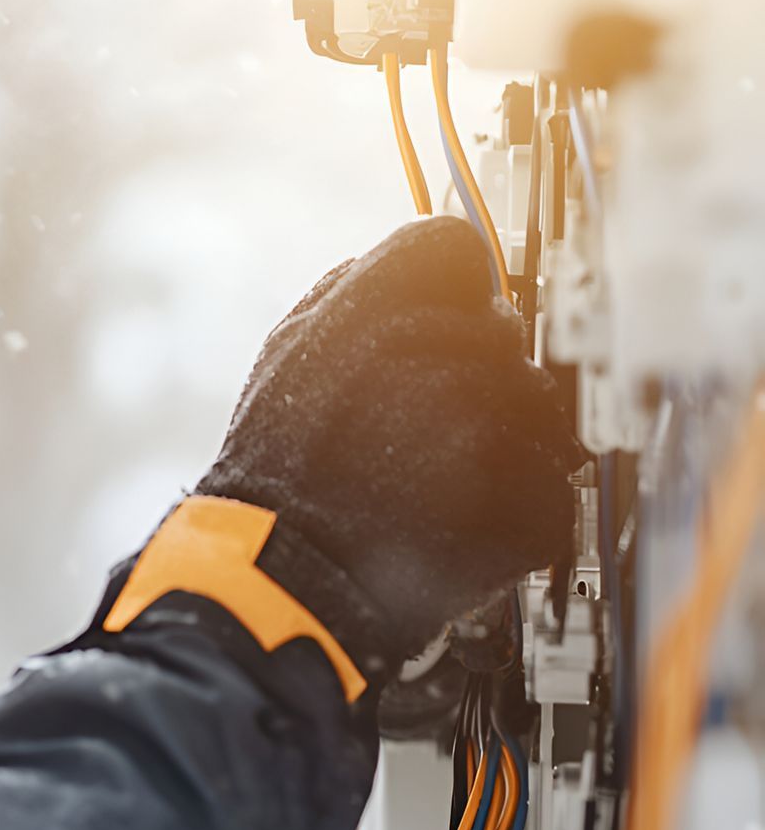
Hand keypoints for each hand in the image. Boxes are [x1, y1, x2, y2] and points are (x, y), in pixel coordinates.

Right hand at [196, 216, 586, 681]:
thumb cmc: (278, 472)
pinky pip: (550, 486)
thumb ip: (357, 294)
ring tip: (431, 478)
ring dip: (502, 438)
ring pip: (538, 408)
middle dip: (474, 372)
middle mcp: (452, 353)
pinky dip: (513, 508)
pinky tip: (453, 521)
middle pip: (504, 331)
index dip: (447, 286)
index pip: (455, 248)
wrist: (287, 581)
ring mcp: (500, 431)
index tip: (437, 316)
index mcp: (379, 304)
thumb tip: (423, 266)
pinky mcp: (533, 504)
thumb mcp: (288, 353)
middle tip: (414, 424)